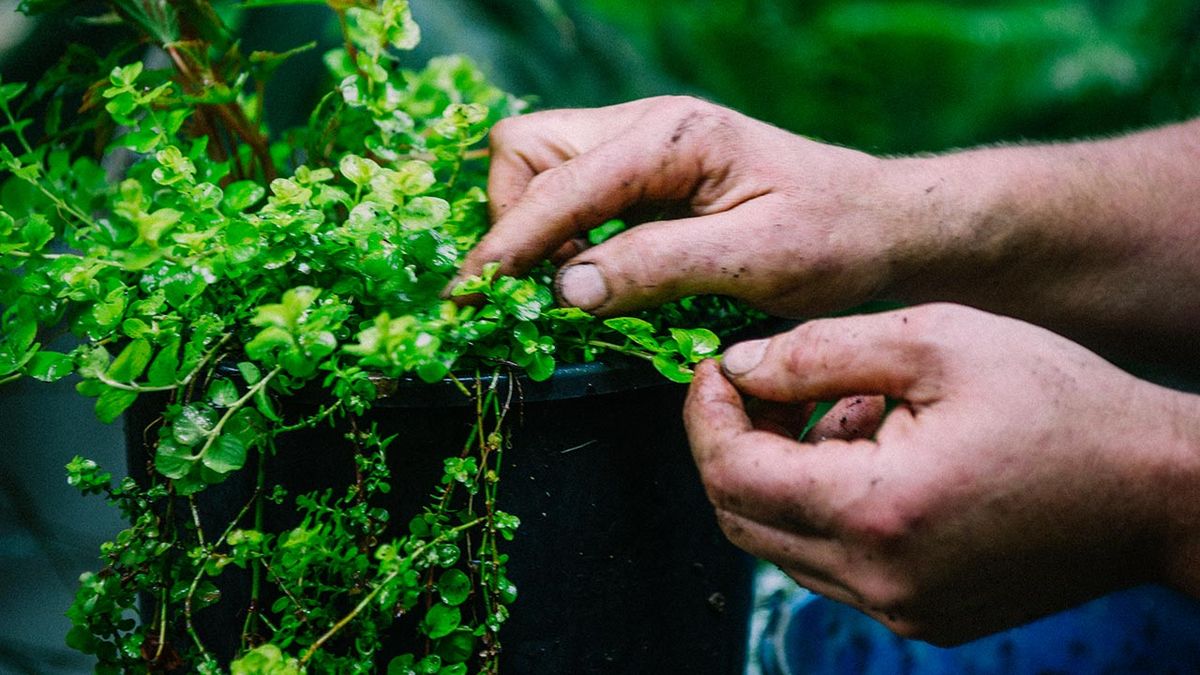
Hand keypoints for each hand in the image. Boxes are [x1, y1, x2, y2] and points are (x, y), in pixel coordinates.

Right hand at [456, 96, 903, 316]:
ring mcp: (645, 146)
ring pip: (542, 168)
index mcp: (671, 137)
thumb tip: (562, 289)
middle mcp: (647, 126)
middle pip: (527, 151)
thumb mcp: (754, 260)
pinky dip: (563, 236)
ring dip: (535, 231)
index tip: (468, 300)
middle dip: (512, 221)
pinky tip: (593, 279)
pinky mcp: (649, 174)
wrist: (883, 225)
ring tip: (565, 293)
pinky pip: (575, 193)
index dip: (506, 244)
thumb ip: (656, 266)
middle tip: (532, 295)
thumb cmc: (834, 239)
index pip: (556, 184)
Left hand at [683, 303, 1199, 643]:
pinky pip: (830, 562)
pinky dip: (822, 504)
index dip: (706, 415)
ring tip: (846, 409)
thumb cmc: (1060, 404)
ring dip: (780, 471)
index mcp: (877, 512)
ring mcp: (899, 608)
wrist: (1157, 491)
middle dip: (732, 441)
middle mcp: (878, 578)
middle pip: (741, 516)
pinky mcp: (920, 614)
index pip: (731, 474)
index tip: (717, 366)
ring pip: (780, 542)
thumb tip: (739, 365)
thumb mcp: (936, 342)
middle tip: (765, 382)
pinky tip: (874, 450)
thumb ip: (820, 350)